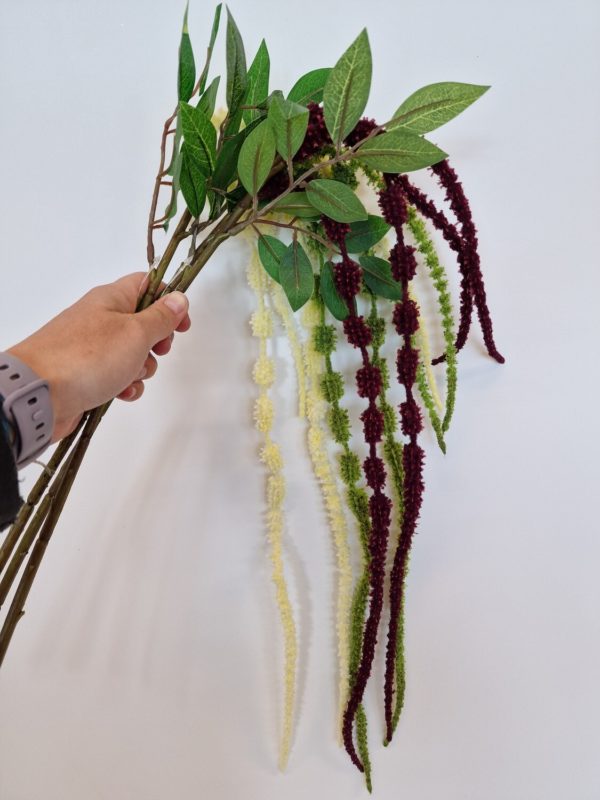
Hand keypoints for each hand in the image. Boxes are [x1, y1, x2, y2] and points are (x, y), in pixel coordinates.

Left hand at [7, 272, 190, 441]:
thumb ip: (161, 317)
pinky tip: (122, 392)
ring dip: (142, 368)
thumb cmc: (88, 356)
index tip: (183, 323)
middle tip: (158, 350)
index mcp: (111, 299)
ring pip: (133, 354)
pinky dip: (125, 384)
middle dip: (157, 342)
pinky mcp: (87, 374)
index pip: (147, 285)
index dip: (170, 301)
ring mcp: (92, 347)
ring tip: (131, 375)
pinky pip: (117, 376)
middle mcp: (100, 319)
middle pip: (143, 323)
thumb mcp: (135, 332)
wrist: (39, 394)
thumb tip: (179, 298)